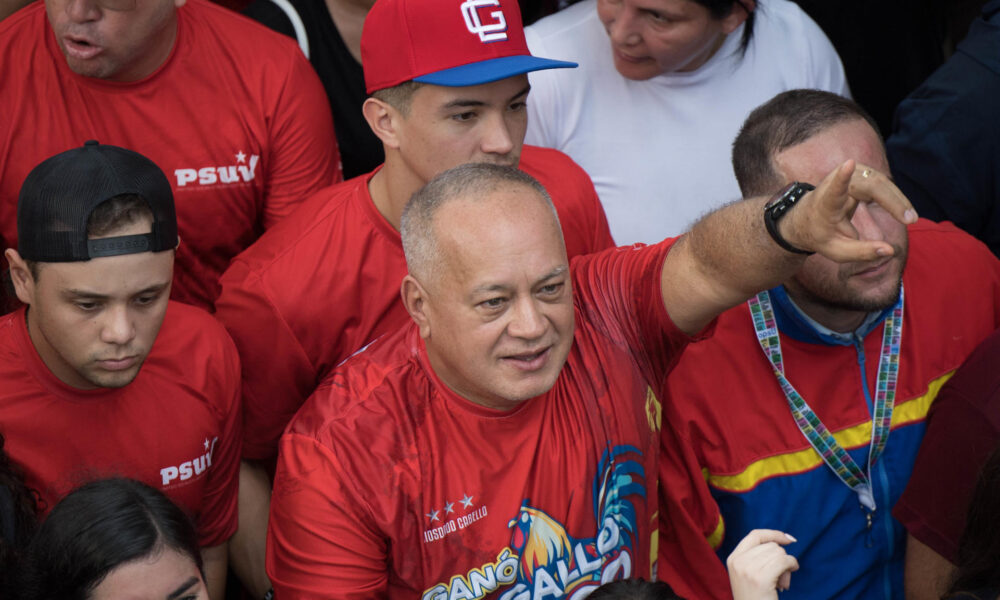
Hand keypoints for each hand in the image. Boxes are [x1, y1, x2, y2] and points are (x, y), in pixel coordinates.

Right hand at [726, 529, 799, 599]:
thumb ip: (756, 557)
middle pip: (770, 545)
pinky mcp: (760, 577)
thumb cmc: (755, 599)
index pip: (755, 535)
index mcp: (733, 558)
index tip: (788, 539)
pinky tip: (787, 581)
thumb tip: (782, 541)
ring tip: (781, 583)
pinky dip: (791, 568)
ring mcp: (748, 569)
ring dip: (787, 566)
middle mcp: (738, 561)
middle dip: (781, 558)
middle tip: (781, 577)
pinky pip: (784, 561)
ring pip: (779, 553)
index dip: (773, 534)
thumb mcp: (748, 575)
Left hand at [780, 160, 917, 261]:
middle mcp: (835, 183)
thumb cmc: (822, 235)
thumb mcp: (837, 251)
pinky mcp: (859, 173)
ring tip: (909, 218)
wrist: (808, 218)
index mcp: (825, 202)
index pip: (833, 189)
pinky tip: (903, 211)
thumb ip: (862, 252)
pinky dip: (894, 197)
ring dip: (897, 199)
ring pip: (879, 182)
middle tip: (910, 220)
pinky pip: (881, 183)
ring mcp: (848, 175)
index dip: (842, 177)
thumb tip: (890, 251)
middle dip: (892, 201)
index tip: (848, 164)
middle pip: (869, 186)